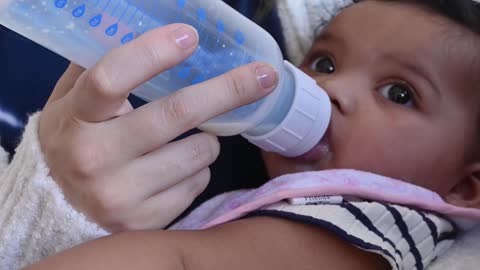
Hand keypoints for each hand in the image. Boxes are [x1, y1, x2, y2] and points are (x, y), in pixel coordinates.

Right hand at [38, 23, 277, 231]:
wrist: (59, 207)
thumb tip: (150, 34)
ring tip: (186, 139)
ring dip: (208, 139)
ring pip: (200, 152)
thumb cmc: (74, 142)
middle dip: (228, 90)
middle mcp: (95, 158)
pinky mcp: (145, 220)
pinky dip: (197, 169)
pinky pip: (198, 183)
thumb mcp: (71, 102)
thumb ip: (100, 68)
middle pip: (176, 114)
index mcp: (75, 118)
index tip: (190, 36)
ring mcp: (121, 194)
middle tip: (265, 75)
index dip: (152, 53)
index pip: (111, 78)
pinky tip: (173, 170)